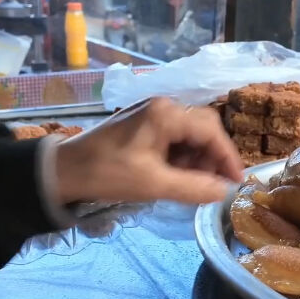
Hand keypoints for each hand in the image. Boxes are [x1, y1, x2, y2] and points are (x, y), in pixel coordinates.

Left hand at [54, 98, 243, 205]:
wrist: (63, 170)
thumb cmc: (106, 173)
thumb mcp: (153, 184)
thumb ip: (193, 187)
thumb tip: (223, 192)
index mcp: (166, 114)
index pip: (211, 130)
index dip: (227, 156)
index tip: (236, 181)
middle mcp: (161, 106)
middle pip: (202, 128)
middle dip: (211, 157)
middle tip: (214, 185)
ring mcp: (150, 114)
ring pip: (188, 134)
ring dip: (195, 159)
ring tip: (192, 185)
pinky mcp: (141, 125)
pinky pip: (172, 138)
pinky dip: (180, 158)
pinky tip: (175, 177)